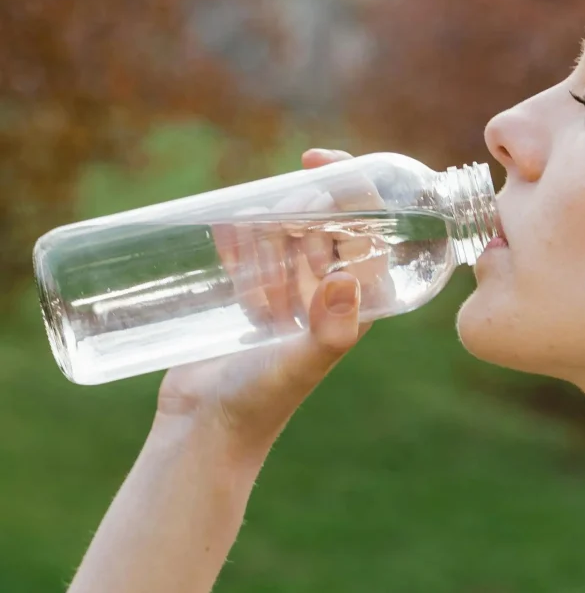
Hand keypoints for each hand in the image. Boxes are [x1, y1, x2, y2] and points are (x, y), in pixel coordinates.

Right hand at [154, 149, 393, 463]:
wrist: (207, 430)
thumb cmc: (260, 402)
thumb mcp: (299, 365)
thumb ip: (329, 331)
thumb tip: (347, 278)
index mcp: (354, 306)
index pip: (370, 234)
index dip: (356, 191)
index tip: (321, 161)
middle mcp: (326, 298)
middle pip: (327, 226)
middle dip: (304, 208)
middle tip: (275, 220)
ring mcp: (286, 298)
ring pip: (287, 235)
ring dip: (269, 225)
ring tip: (249, 247)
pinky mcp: (247, 300)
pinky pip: (249, 252)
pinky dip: (238, 238)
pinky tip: (222, 233)